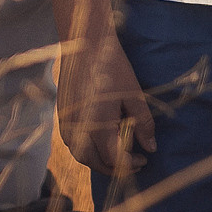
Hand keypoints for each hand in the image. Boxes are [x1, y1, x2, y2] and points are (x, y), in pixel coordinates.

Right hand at [58, 33, 154, 176]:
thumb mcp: (134, 95)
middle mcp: (78, 129)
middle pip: (96, 163)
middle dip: (116, 167)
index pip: (114, 159)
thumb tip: (150, 147)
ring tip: (118, 153)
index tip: (144, 158)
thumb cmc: (112, 67)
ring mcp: (66, 123)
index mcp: (98, 125)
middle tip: (134, 161)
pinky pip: (73, 143)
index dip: (131, 163)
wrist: (84, 44)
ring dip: (100, 161)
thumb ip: (143, 124)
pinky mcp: (62, 116)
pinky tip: (102, 141)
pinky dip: (88, 149)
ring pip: (81, 155)